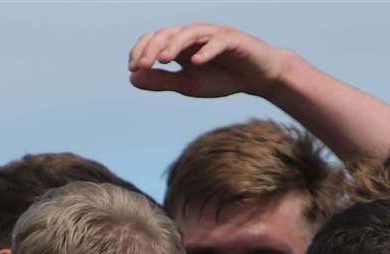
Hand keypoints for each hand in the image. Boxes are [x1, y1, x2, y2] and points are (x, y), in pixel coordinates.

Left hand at [128, 23, 288, 99]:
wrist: (256, 78)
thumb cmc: (222, 78)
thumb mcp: (188, 85)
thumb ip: (162, 81)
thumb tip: (132, 78)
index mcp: (181, 46)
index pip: (155, 40)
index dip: (142, 50)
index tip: (133, 68)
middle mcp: (194, 36)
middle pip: (168, 33)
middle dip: (153, 48)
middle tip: (142, 65)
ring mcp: (213, 35)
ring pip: (190, 32)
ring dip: (175, 45)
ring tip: (164, 60)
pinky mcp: (232, 40)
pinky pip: (217, 41)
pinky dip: (206, 51)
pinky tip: (196, 62)